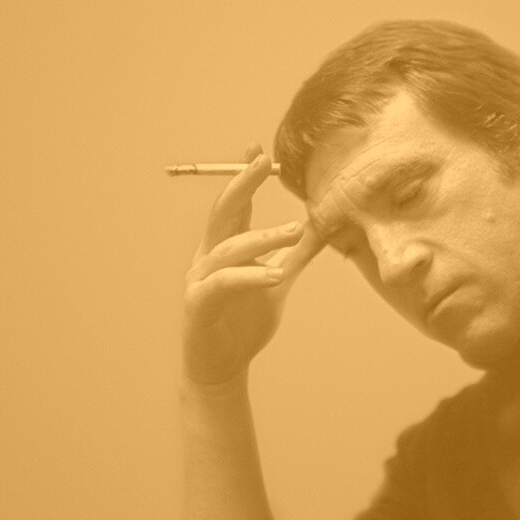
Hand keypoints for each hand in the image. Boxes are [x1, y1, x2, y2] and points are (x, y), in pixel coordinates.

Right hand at [182, 144, 323, 386]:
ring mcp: (200, 280)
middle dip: (241, 185)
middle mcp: (208, 257)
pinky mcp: (199, 305)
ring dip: (263, 236)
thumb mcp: (277, 281)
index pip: (236, 205)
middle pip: (223, 213)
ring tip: (295, 230)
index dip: (244, 177)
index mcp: (225, 247)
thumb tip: (320, 227)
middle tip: (262, 164)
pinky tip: (276, 276)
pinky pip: (224, 284)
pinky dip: (250, 277)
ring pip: (229, 248)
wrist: (222, 368)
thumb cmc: (244, 324)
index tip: (258, 150)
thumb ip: (296, 255)